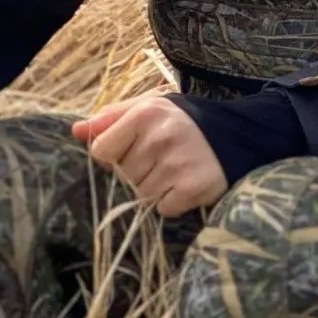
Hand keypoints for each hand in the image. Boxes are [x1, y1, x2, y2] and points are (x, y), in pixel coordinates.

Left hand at [72, 95, 227, 215]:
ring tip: (176, 170)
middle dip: (138, 171)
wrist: (241, 133)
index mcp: (144, 114)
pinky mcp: (194, 187)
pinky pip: (164, 209)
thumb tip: (76, 130)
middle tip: (163, 158)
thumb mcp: (150, 107)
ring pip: (141, 194)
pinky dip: (173, 202)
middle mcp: (160, 137)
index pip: (102, 151)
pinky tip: (186, 184)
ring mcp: (178, 164)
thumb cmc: (186, 121)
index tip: (134, 150)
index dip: (115, 155)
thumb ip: (112, 118)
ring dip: (156, 188)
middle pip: (123, 175)